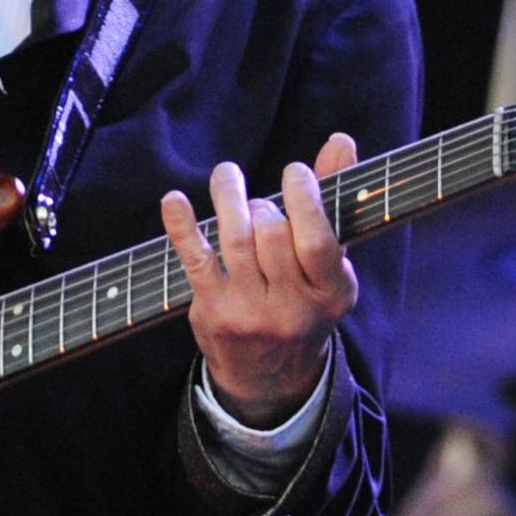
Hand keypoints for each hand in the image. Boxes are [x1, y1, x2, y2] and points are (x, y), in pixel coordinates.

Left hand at [160, 132, 360, 427]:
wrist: (270, 375)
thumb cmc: (303, 299)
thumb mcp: (330, 263)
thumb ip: (335, 201)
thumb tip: (341, 140)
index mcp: (332, 293)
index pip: (318, 240)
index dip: (305, 198)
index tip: (294, 170)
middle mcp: (294, 308)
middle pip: (273, 236)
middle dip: (263, 205)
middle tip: (258, 201)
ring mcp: (251, 312)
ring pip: (235, 241)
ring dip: (228, 198)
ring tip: (227, 175)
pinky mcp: (214, 312)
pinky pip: (195, 260)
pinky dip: (182, 226)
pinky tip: (174, 200)